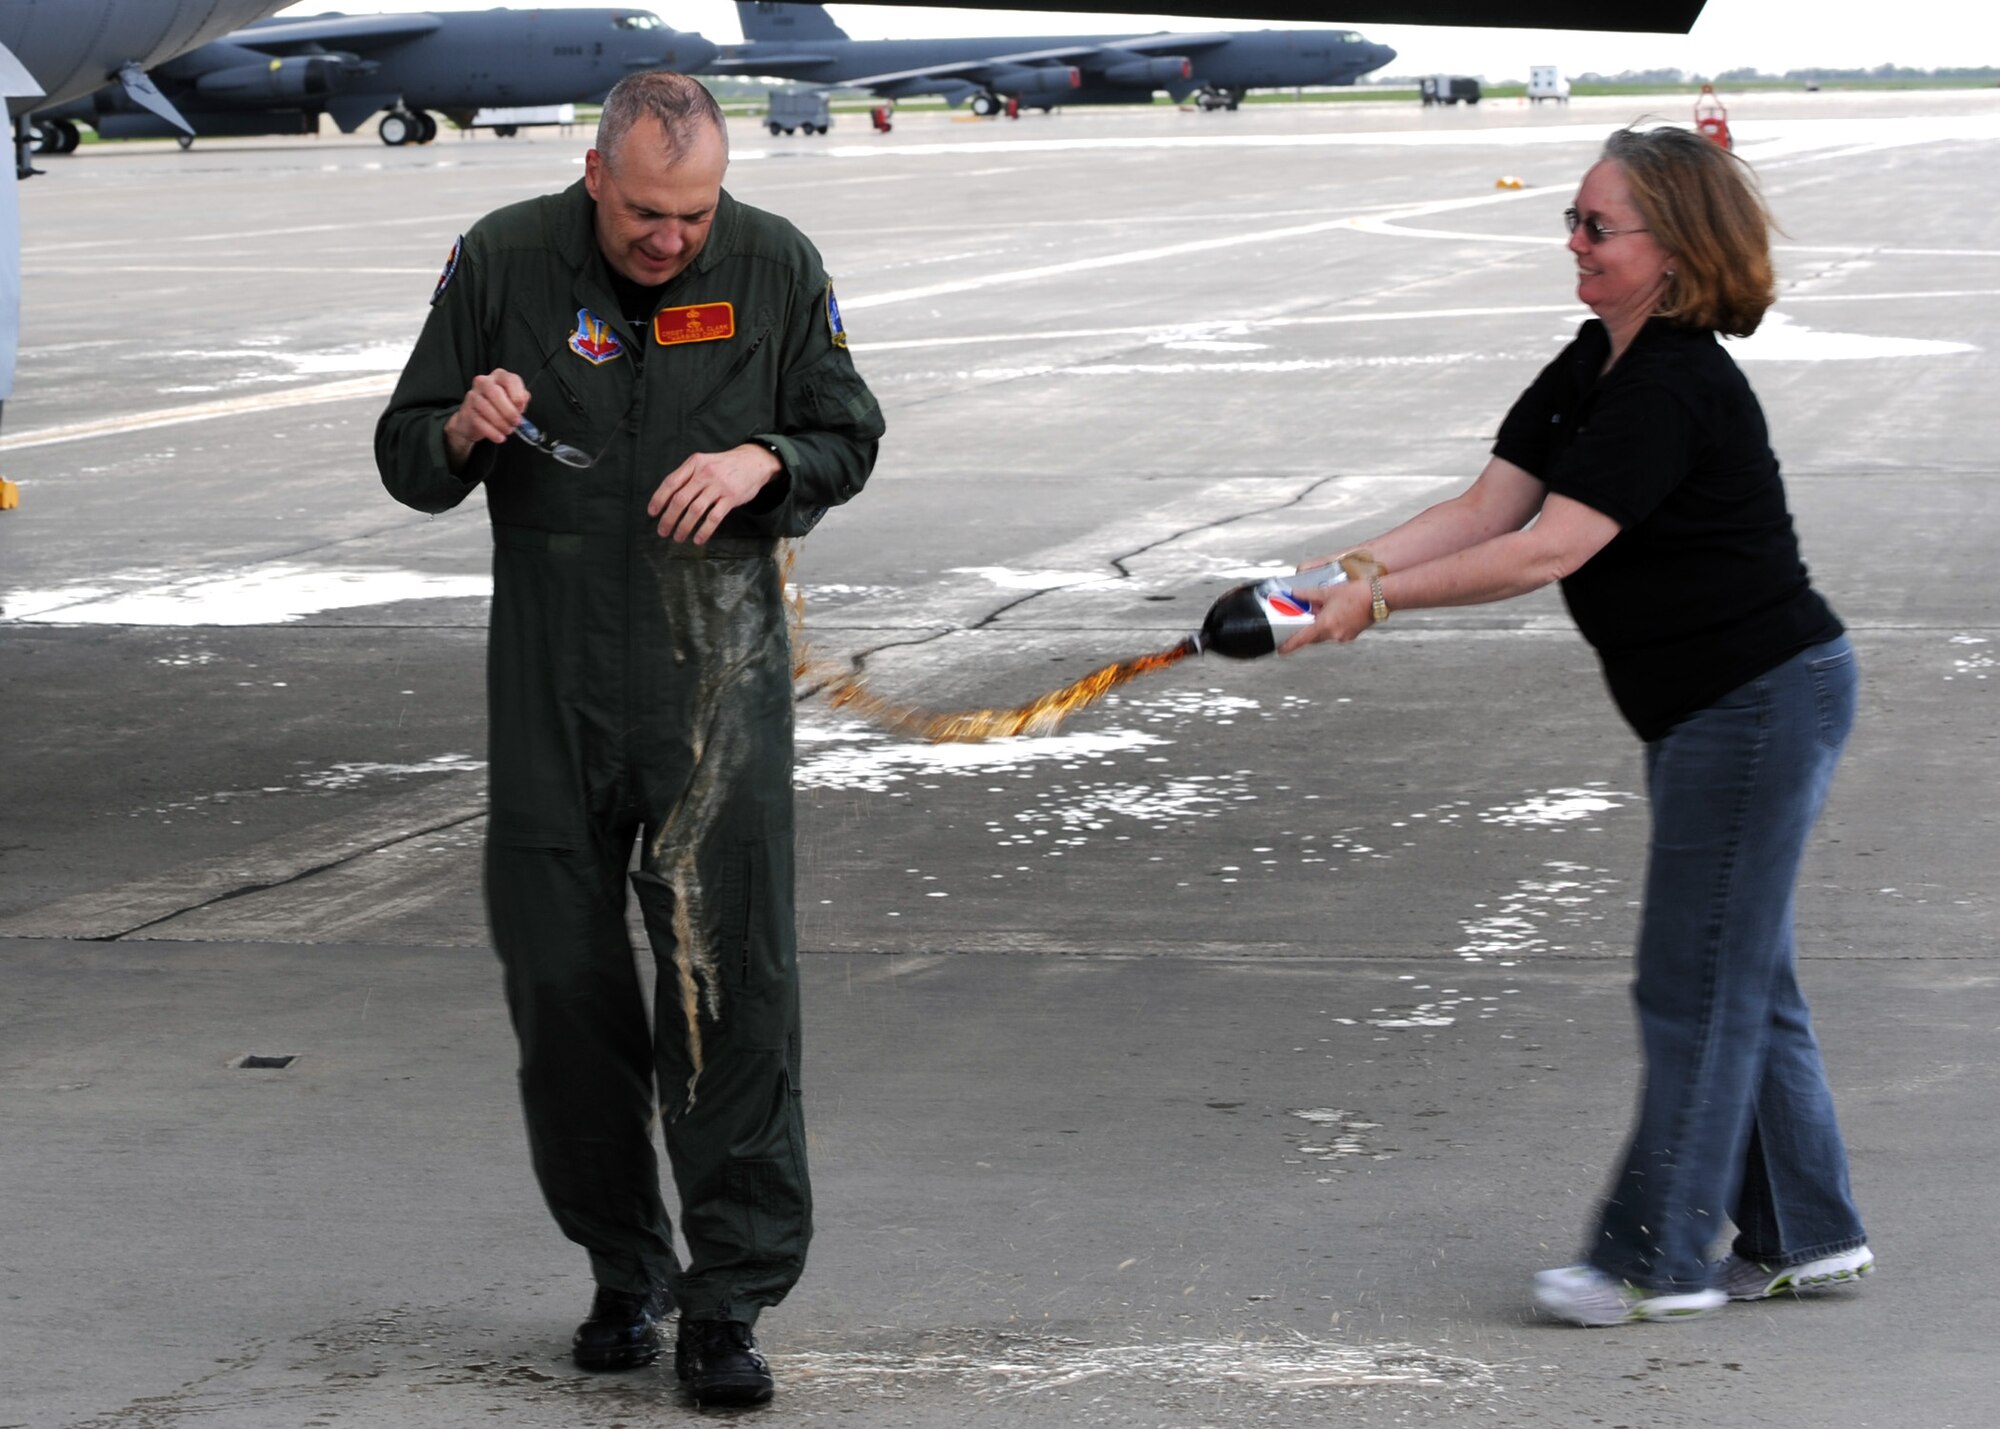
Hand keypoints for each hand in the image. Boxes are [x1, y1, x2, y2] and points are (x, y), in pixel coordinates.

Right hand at [442, 369, 527, 471]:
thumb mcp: (513, 401)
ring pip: (486, 407)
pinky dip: (492, 431)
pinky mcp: (466, 411)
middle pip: (495, 392)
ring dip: (500, 422)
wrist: (474, 420)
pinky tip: (500, 437)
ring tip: (508, 430)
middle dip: (508, 410)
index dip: (517, 394)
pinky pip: (479, 421)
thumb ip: (521, 399)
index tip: (521, 407)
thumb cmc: (498, 407)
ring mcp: (473, 396)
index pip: (510, 379)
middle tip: (516, 422)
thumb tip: (522, 402)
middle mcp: (484, 382)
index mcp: (499, 377)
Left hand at [648, 443, 781, 543]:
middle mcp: (705, 474)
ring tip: (678, 538)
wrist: (753, 462)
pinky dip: (704, 530)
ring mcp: (719, 486)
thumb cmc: (724, 466)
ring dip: (684, 527)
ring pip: (695, 510)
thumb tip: (666, 498)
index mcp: (694, 464)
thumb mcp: (704, 462)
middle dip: (668, 518)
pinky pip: (714, 518)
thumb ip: (687, 476)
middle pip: (680, 499)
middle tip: (663, 532)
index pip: (671, 482)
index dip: (659, 499)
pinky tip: (698, 539)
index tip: (652, 513)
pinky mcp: (732, 498)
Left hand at [1279, 579, 1373, 653]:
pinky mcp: (1352, 634)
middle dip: (1306, 631)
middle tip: (1299, 624)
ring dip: (1320, 626)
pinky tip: (1335, 613)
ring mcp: (1344, 636)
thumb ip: (1308, 594)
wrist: (1379, 596)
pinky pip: (1336, 632)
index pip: (1302, 639)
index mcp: (1326, 625)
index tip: (1281, 651)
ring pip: (1325, 634)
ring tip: (1322, 611)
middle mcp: (1334, 634)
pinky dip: (1331, 625)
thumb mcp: (1328, 591)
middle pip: (1313, 637)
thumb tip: (1295, 594)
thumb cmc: (1358, 593)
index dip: (1290, 645)